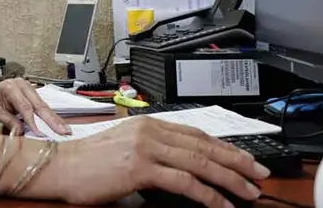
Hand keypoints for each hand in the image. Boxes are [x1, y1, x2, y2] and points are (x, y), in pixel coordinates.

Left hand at [0, 78, 70, 135]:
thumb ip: (7, 120)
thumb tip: (20, 131)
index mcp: (11, 87)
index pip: (25, 107)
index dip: (33, 121)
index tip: (40, 133)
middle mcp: (23, 85)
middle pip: (39, 104)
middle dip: (52, 120)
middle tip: (63, 131)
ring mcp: (29, 89)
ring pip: (44, 105)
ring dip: (55, 119)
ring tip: (65, 129)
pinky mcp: (32, 94)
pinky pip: (42, 106)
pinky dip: (50, 116)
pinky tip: (59, 124)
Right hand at [52, 116, 269, 206]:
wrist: (61, 166)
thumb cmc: (89, 163)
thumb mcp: (126, 149)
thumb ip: (154, 152)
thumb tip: (182, 168)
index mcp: (149, 124)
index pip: (198, 134)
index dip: (226, 147)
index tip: (245, 160)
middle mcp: (151, 131)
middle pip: (205, 146)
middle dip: (238, 162)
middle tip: (260, 175)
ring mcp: (146, 148)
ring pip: (200, 162)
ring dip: (230, 179)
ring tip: (249, 193)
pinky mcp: (140, 168)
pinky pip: (184, 181)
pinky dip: (207, 195)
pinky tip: (220, 205)